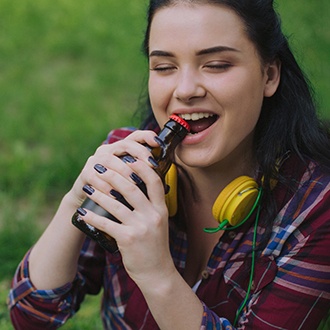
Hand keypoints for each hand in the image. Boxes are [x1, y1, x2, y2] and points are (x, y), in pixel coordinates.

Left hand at [75, 130, 175, 282]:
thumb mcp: (159, 222)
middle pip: (131, 188)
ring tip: (87, 186)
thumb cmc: (155, 245)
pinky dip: (92, 217)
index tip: (128, 158)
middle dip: (112, 175)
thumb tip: (136, 187)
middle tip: (99, 168)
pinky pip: (106, 224)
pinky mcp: (127, 240)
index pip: (154, 181)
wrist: (157, 272)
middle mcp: (153, 215)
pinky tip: (83, 213)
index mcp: (161, 209)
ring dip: (98, 193)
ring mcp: (140, 228)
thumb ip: (151, 206)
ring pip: (115, 204)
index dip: (141, 167)